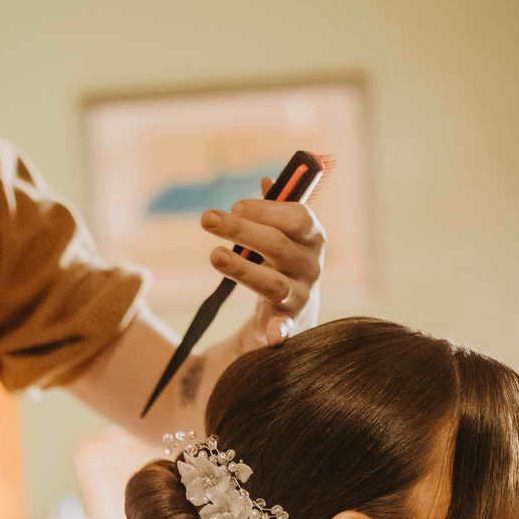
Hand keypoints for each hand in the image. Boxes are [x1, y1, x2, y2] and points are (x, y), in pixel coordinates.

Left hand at [200, 175, 325, 348]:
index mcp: (312, 236)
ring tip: (214, 255)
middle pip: (277, 245)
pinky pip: (286, 327)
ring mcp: (301, 295)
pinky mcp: (289, 323)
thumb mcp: (283, 232)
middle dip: (240, 229)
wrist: (296, 309)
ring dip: (242, 268)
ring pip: (272, 282)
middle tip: (207, 218)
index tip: (235, 205)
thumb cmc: (284, 259)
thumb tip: (267, 182)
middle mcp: (310, 265)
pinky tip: (273, 336)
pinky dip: (281, 331)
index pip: (297, 217)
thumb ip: (274, 208)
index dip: (265, 209)